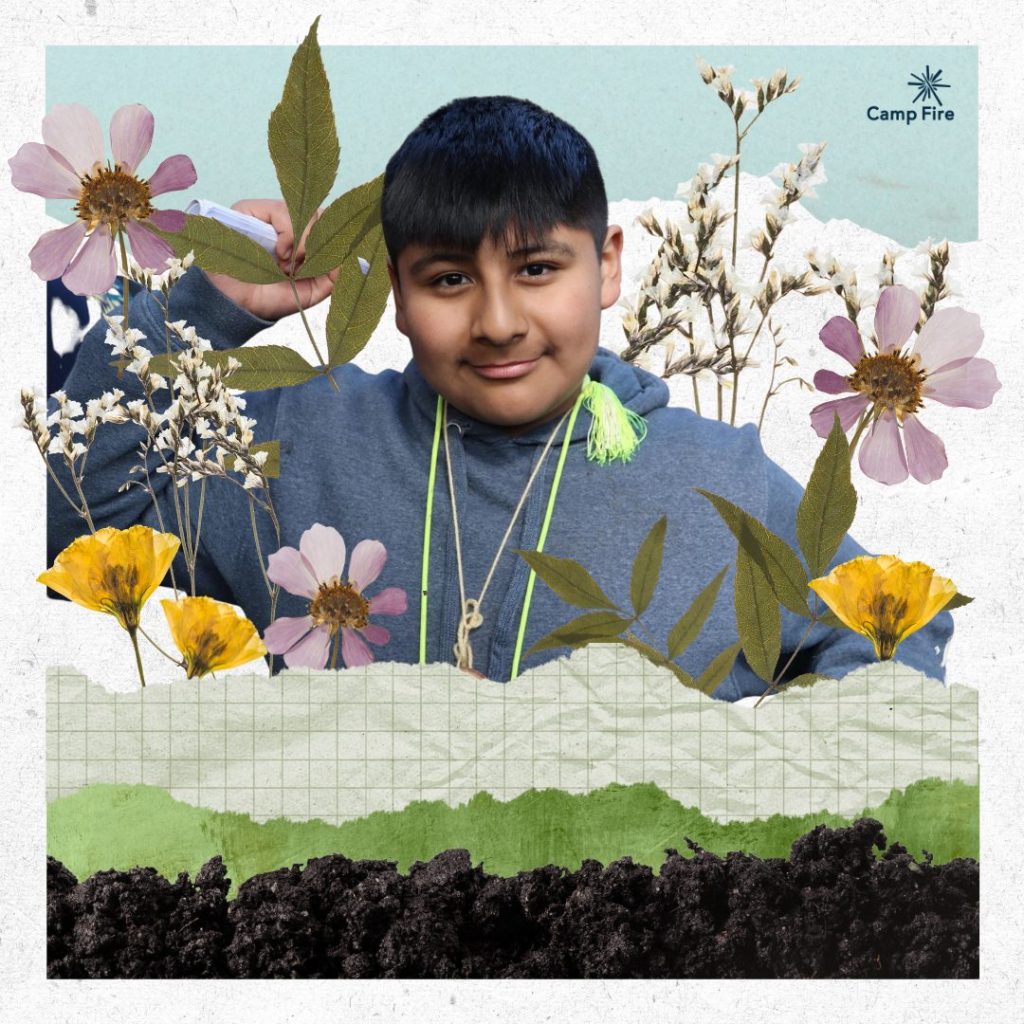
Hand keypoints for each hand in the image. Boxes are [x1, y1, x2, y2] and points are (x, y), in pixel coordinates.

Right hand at [205, 199, 339, 321]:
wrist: (236, 305)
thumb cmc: (268, 299)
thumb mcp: (309, 292)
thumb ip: (332, 277)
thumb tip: (350, 258)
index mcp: (301, 242)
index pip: (327, 223)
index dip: (334, 236)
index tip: (333, 258)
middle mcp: (286, 226)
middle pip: (319, 214)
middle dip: (319, 241)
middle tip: (305, 265)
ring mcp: (268, 217)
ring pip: (304, 211)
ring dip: (304, 240)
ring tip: (289, 263)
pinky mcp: (249, 211)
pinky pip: (281, 210)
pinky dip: (288, 233)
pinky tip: (281, 253)